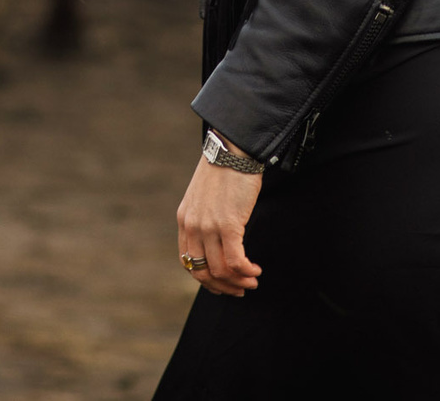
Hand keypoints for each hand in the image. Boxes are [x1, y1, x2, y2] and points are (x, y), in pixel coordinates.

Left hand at [176, 142, 262, 296]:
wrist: (233, 149)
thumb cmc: (225, 170)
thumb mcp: (205, 197)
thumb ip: (205, 218)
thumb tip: (220, 240)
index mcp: (184, 220)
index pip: (188, 262)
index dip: (205, 278)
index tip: (222, 284)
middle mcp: (192, 226)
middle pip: (202, 272)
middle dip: (222, 286)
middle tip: (240, 289)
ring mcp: (208, 227)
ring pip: (220, 270)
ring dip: (238, 281)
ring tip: (252, 281)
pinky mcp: (228, 224)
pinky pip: (235, 261)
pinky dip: (246, 271)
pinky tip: (255, 270)